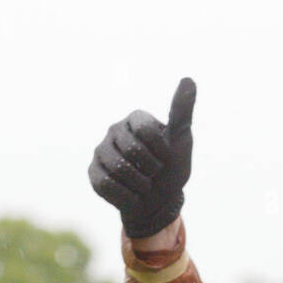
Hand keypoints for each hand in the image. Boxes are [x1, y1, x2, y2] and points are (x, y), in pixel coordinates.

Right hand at [88, 78, 195, 238]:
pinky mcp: (93, 172)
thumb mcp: (181, 141)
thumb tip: (189, 80)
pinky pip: (107, 185)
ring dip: (140, 185)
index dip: (160, 150)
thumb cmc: (171, 169)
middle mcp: (114, 130)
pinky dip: (127, 196)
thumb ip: (182, 112)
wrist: (159, 203)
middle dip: (150, 169)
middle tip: (154, 174)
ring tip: (144, 185)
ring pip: (118, 168)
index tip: (166, 157)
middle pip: (131, 150)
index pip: (145, 129)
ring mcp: (101, 151)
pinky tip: (133, 195)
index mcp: (135, 119)